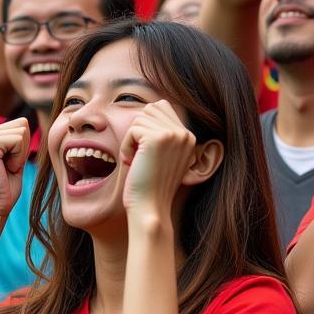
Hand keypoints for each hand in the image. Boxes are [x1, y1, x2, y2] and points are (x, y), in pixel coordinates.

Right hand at [0, 118, 30, 221]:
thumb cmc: (5, 189)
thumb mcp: (15, 159)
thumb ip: (18, 141)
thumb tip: (26, 123)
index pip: (20, 124)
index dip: (23, 147)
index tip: (10, 166)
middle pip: (21, 124)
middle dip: (22, 149)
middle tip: (8, 169)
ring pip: (21, 131)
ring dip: (20, 154)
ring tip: (6, 170)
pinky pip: (18, 140)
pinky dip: (18, 158)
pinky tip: (5, 170)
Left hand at [119, 101, 196, 225]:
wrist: (150, 207)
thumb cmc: (150, 186)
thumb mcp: (162, 156)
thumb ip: (162, 134)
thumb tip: (151, 107)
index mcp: (188, 136)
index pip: (161, 107)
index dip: (144, 127)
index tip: (144, 153)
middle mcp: (184, 133)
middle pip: (150, 110)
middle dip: (137, 131)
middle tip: (138, 156)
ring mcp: (173, 135)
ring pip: (139, 119)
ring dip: (130, 140)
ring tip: (136, 161)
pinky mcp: (157, 138)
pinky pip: (132, 130)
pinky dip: (126, 146)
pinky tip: (131, 163)